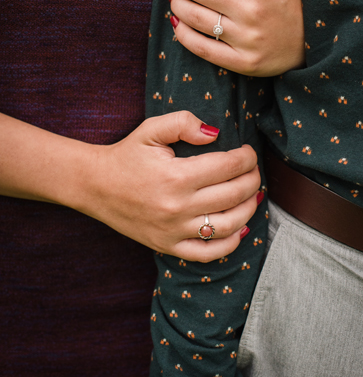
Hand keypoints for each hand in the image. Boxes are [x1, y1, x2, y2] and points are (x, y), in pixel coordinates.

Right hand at [83, 111, 260, 261]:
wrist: (94, 185)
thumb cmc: (127, 155)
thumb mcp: (151, 129)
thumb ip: (184, 123)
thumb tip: (215, 133)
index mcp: (177, 176)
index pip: (230, 166)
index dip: (247, 158)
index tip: (248, 152)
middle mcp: (177, 206)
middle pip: (234, 194)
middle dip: (252, 179)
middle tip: (253, 171)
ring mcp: (173, 230)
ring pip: (228, 224)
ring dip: (249, 209)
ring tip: (253, 195)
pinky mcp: (167, 245)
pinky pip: (207, 253)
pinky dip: (230, 243)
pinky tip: (240, 228)